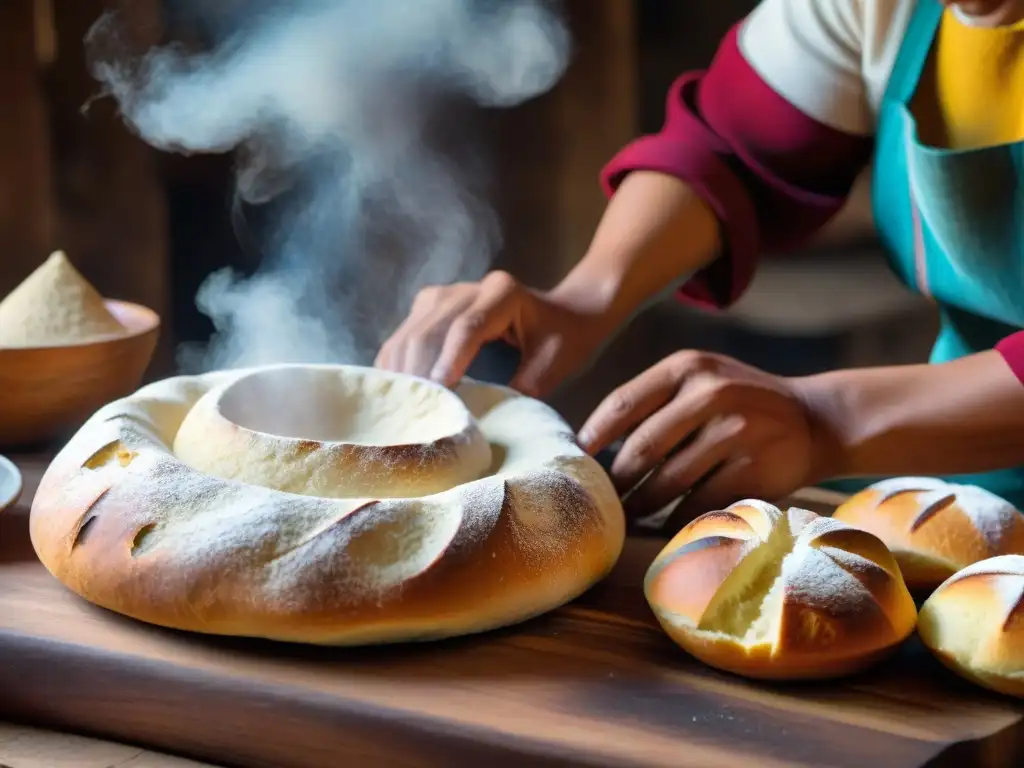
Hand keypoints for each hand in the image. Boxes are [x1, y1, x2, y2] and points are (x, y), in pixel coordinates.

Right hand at [376, 270, 615, 397]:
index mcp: (503, 292)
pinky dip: (397, 365)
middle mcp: (468, 288)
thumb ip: (526, 386)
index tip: (438, 394)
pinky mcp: (428, 306)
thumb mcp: (555, 363)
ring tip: (400, 409)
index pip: (466, 327)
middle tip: (412, 413)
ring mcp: (443, 294)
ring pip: (411, 333)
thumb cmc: (564, 338)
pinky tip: (394, 393)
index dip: (449, 361)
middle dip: (419, 372)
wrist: (565, 311)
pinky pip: (404, 336)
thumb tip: (488, 420)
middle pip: (430, 329)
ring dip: (402, 371)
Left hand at [577, 351, 832, 527]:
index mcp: (687, 368)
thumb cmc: (741, 401)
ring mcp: (736, 432)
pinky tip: (664, 527)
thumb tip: (593, 443)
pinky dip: (677, 521)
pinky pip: (699, 504)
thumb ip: (655, 400)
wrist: (816, 419)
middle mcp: (711, 394)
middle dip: (616, 482)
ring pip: (668, 482)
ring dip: (641, 506)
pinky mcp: (754, 469)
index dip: (594, 437)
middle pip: (642, 449)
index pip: (624, 403)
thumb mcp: (701, 379)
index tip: (577, 461)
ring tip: (626, 517)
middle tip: (601, 500)